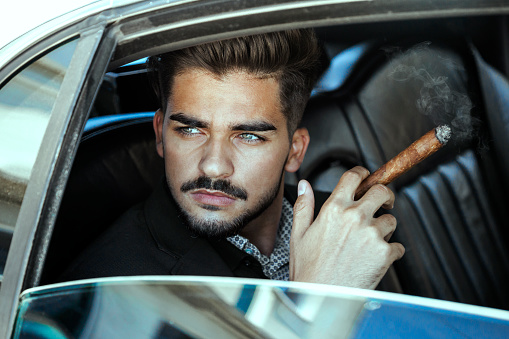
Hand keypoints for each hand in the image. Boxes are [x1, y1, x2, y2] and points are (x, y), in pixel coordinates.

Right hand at [289, 166, 404, 288]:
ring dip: (385, 227)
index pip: (353, 177)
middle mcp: (355, 217)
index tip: (366, 176)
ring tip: (370, 241)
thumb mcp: (299, 234)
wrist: (322, 298)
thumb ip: (304, 206)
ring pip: (391, 220)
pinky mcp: (385, 253)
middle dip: (384, 195)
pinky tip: (375, 259)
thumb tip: (305, 185)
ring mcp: (372, 234)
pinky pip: (398, 246)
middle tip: (383, 203)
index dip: (362, 174)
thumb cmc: (309, 270)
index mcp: (334, 209)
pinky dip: (390, 251)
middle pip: (381, 191)